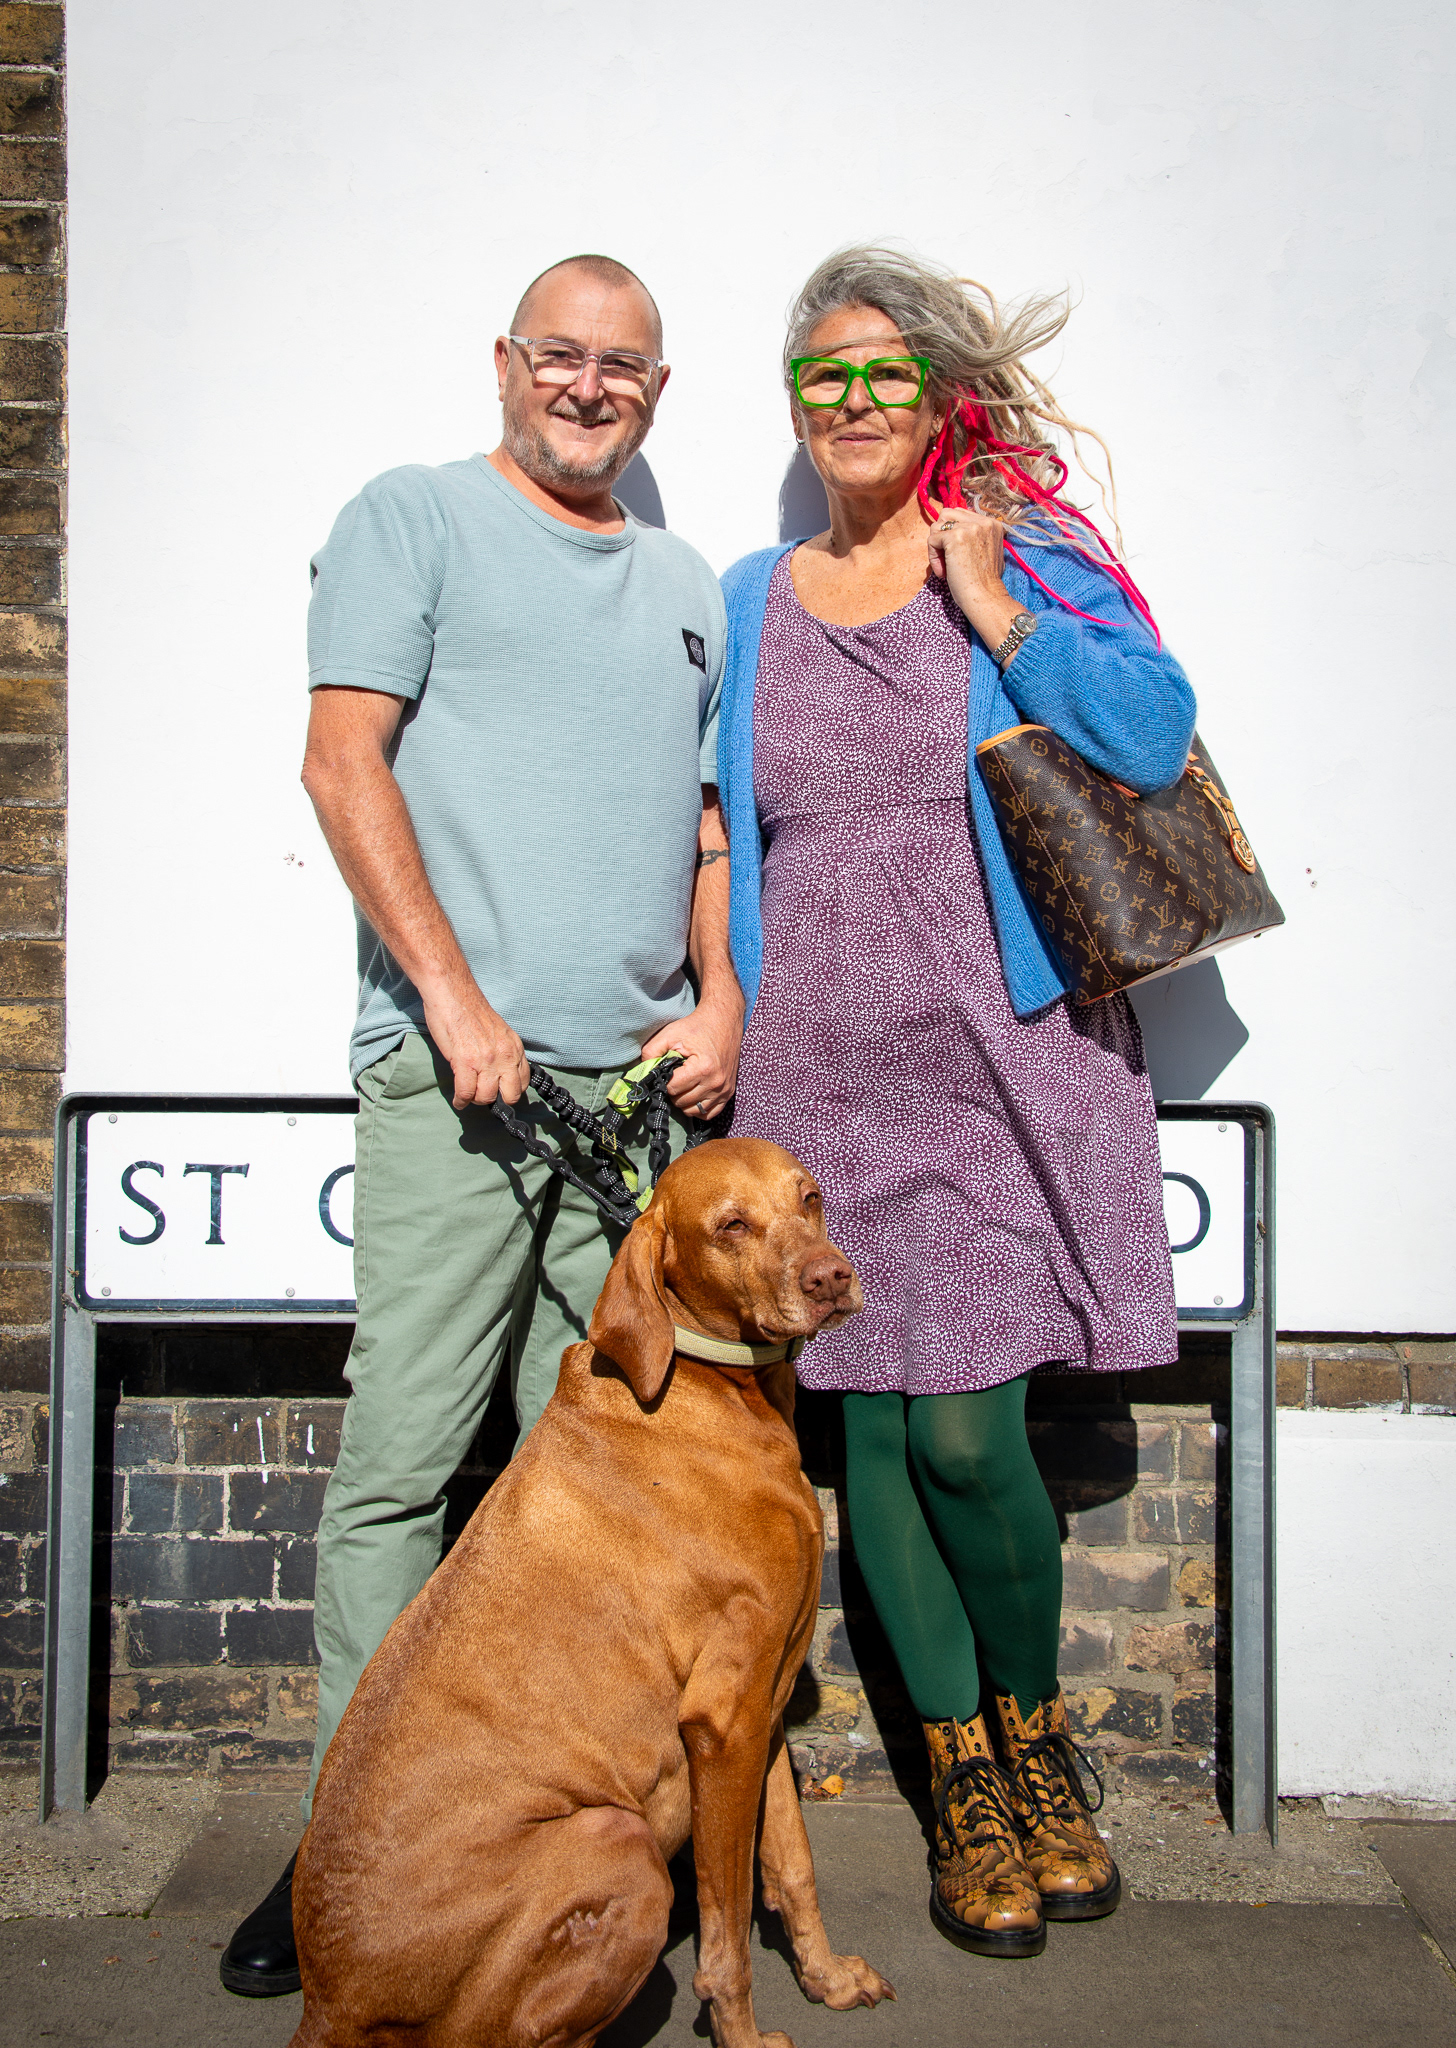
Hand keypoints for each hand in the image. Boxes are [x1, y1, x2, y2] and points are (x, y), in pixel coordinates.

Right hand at [419, 975, 530, 1110]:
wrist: (452, 993)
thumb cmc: (470, 1010)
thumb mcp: (499, 1032)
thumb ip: (503, 1052)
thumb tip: (501, 1073)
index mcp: (514, 1047)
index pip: (522, 1082)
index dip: (510, 1090)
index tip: (499, 1091)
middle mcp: (504, 1055)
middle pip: (510, 1095)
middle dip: (496, 1100)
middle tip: (483, 1095)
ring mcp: (486, 1060)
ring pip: (486, 1097)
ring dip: (475, 1100)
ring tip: (468, 1095)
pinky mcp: (465, 1062)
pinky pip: (466, 1093)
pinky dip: (461, 1101)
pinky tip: (458, 1100)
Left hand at [641, 990, 742, 1121]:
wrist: (723, 1021)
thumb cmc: (696, 1027)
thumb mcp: (670, 1034)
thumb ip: (651, 1052)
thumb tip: (642, 1073)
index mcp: (702, 1068)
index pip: (672, 1089)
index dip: (665, 1080)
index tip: (667, 1071)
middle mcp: (716, 1082)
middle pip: (682, 1102)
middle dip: (673, 1091)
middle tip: (674, 1076)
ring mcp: (724, 1090)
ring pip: (694, 1111)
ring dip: (684, 1101)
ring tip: (683, 1084)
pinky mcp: (729, 1092)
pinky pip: (709, 1113)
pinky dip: (698, 1108)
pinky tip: (693, 1094)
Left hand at [926, 505, 1019, 650]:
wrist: (985, 597)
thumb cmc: (985, 582)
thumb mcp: (988, 552)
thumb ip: (976, 537)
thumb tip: (955, 530)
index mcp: (993, 523)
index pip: (961, 515)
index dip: (953, 534)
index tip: (957, 557)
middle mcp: (983, 521)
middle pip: (947, 515)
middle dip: (942, 536)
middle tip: (947, 559)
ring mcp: (969, 527)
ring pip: (937, 525)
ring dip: (936, 547)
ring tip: (945, 567)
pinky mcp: (955, 537)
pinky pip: (932, 540)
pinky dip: (933, 558)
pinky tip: (943, 572)